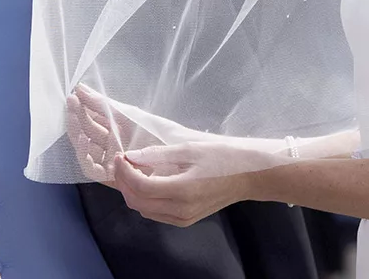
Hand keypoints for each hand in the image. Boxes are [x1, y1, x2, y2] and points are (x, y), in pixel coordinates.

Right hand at [67, 84, 171, 184]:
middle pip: (85, 133)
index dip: (80, 108)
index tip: (73, 96)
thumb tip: (80, 88)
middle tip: (71, 103)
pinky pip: (93, 171)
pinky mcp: (114, 177)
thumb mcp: (130, 115)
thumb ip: (104, 104)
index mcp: (114, 130)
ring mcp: (112, 161)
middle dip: (76, 118)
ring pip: (85, 151)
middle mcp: (110, 146)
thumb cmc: (161, 132)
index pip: (90, 119)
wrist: (182, 153)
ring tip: (75, 120)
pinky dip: (85, 156)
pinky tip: (84, 139)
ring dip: (76, 136)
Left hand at [111, 143, 268, 226]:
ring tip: (131, 169)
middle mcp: (181, 210)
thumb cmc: (223, 157)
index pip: (140, 187)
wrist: (248, 176)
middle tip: (121, 162)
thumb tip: (131, 156)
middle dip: (123, 182)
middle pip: (137, 202)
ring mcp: (183, 218)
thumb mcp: (189, 149)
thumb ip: (157, 154)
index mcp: (183, 191)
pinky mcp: (185, 220)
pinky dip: (144, 199)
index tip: (120, 156)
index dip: (124, 171)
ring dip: (132, 191)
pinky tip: (146, 181)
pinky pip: (155, 213)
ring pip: (144, 210)